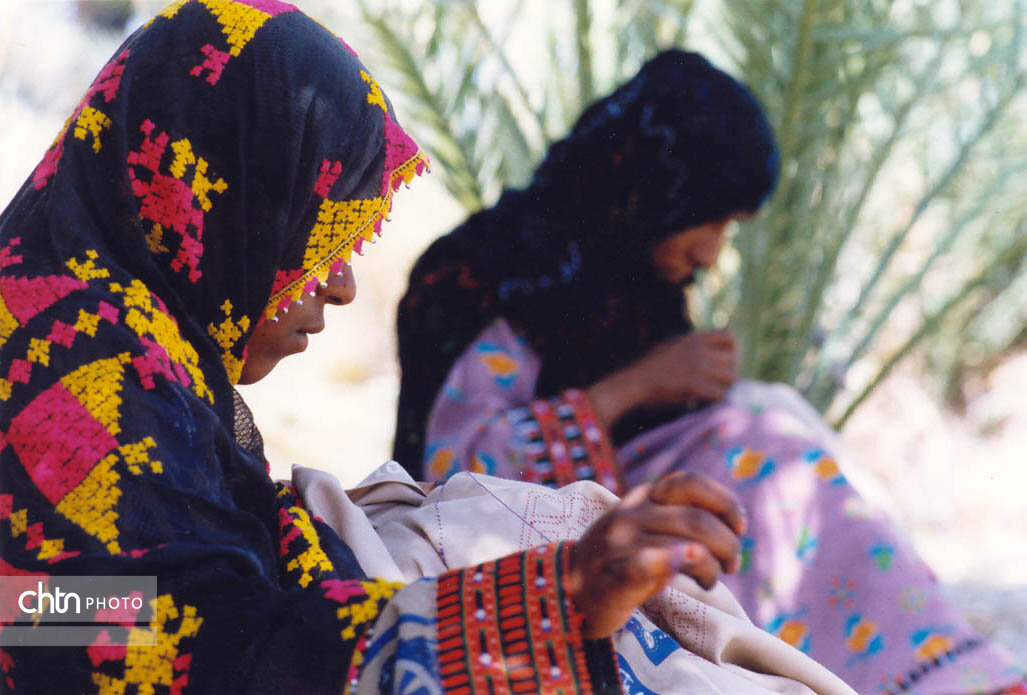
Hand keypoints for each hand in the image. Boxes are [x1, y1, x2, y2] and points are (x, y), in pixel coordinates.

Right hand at [566, 472, 745, 637]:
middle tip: (731, 564)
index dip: (724, 501)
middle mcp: (631, 515)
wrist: (563, 589)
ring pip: (685, 544)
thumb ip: (679, 519)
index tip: (740, 525)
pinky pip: (646, 564)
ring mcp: (620, 545)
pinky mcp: (613, 577)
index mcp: (641, 497)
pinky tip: (692, 569)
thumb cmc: (617, 560)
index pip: (689, 482)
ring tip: (710, 580)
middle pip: (696, 519)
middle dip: (728, 543)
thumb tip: (734, 525)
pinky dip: (673, 561)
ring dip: (712, 566)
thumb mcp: (643, 526)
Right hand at [587, 331, 737, 427]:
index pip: (730, 337)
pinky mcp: (696, 385)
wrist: (635, 381)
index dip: (733, 351)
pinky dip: (719, 400)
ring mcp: (698, 366)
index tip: (725, 362)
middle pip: (733, 359)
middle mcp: (699, 349)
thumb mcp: (672, 346)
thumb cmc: (650, 366)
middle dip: (729, 372)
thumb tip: (710, 353)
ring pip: (731, 377)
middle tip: (720, 383)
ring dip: (725, 387)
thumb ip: (692, 346)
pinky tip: (709, 402)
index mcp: (694, 338)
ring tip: (714, 393)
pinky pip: (721, 393)